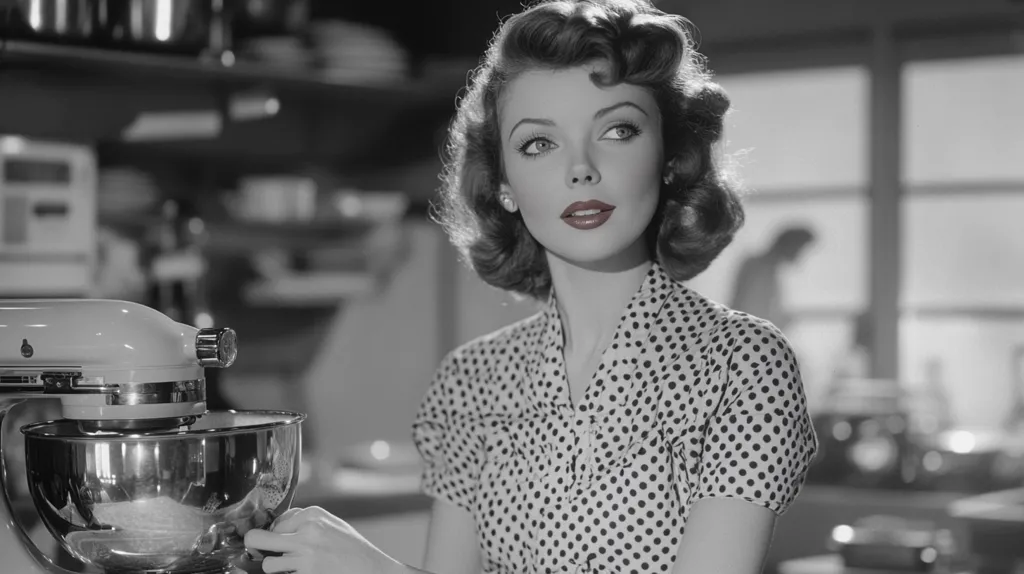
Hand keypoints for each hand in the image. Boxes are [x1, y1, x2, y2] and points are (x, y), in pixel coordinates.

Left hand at [243, 506, 405, 573]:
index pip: (275, 522)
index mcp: (313, 515)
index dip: (274, 534)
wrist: (373, 571)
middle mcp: (306, 532)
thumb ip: (306, 522)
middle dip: (255, 547)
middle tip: (260, 554)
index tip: (278, 542)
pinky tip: (303, 573)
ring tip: (291, 568)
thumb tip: (277, 527)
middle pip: (257, 538)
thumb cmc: (354, 551)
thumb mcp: (333, 525)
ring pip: (267, 565)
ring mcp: (305, 556)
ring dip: (275, 569)